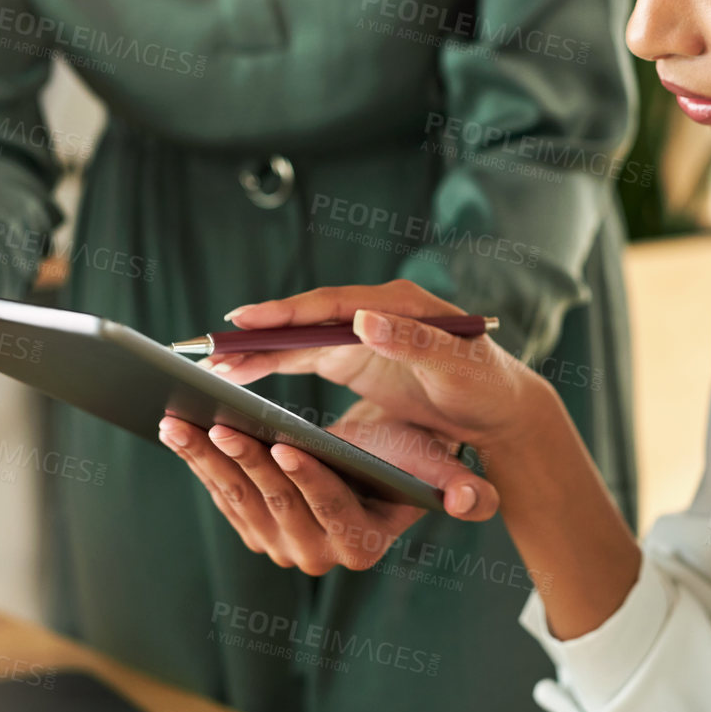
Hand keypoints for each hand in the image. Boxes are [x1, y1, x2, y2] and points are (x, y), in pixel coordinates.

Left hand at [157, 399, 498, 574]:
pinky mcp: (251, 526)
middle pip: (277, 503)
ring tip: (182, 421)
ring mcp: (280, 544)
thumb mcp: (438, 469)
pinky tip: (176, 429)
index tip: (286, 444)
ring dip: (206, 459)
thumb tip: (479, 502)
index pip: (332, 510)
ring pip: (238, 496)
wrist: (374, 471)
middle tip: (223, 424)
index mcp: (362, 543)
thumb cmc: (409, 459)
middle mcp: (318, 554)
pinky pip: (219, 491)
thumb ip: (466, 491)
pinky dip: (196, 459)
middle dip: (247, 462)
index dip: (308, 478)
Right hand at [204, 278, 544, 449]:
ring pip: (298, 338)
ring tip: (212, 364)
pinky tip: (239, 374)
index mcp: (397, 304)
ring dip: (258, 350)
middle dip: (260, 331)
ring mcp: (360, 333)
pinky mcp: (353, 356)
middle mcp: (373, 312)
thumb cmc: (484, 384)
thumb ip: (413, 341)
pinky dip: (271, 364)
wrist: (498, 408)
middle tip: (212, 345)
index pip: (332, 304)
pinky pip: (303, 356)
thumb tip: (365, 319)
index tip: (248, 319)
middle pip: (306, 318)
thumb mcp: (455, 364)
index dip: (289, 312)